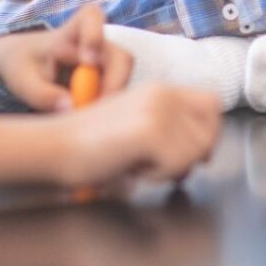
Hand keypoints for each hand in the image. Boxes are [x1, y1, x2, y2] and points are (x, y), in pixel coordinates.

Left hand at [0, 5, 133, 110]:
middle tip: (92, 110)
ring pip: (123, 78)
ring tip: (81, 114)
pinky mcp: (111, 76)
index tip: (88, 61)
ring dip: (108, 99)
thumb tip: (71, 108)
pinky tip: (84, 114)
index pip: (92, 18)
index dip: (95, 37)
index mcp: (73, 28)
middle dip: (112, 85)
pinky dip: (104, 105)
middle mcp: (99, 39)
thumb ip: (43, 94)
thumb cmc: (24, 65)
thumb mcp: (23, 80)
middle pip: (121, 58)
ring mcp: (108, 58)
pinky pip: (118, 91)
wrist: (27, 64)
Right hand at [0, 83, 221, 188]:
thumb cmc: (90, 145)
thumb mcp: (138, 125)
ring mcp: (159, 110)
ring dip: (172, 168)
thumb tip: (205, 151)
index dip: (208, 131)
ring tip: (141, 166)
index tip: (191, 154)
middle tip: (162, 167)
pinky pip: (177, 165)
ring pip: (196, 151)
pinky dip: (158, 176)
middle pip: (210, 130)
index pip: (212, 103)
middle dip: (194, 155)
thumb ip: (171, 129)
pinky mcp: (150, 131)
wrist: (53, 145)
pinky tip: (133, 170)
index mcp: (162, 89)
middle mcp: (164, 93)